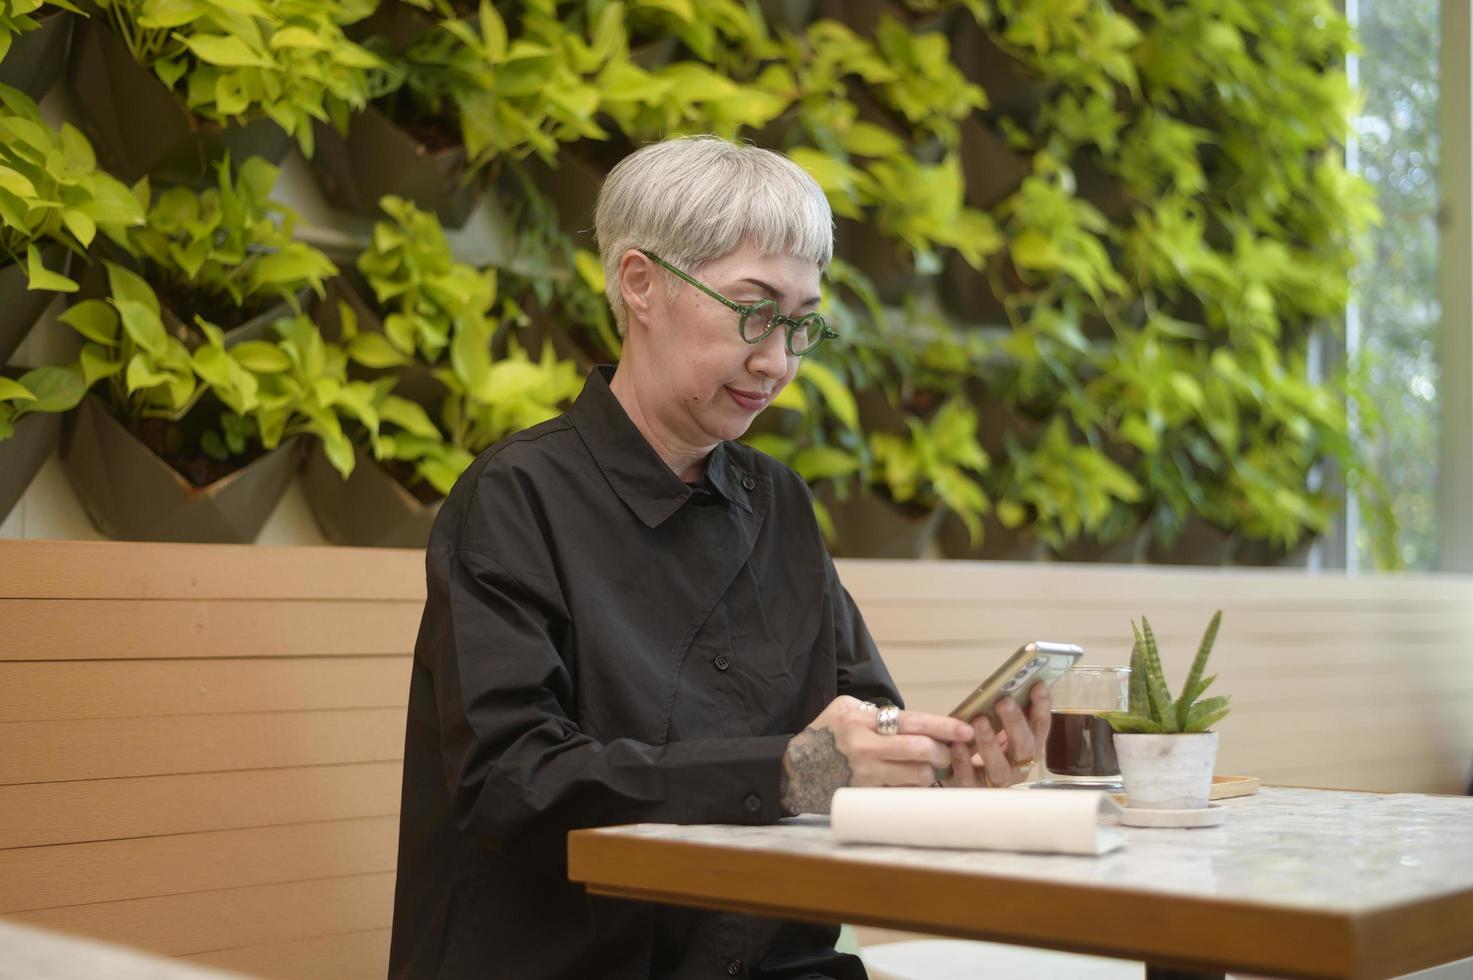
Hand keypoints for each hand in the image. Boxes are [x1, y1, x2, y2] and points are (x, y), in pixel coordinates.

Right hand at [779, 696, 973, 814]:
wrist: (794, 769)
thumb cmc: (824, 735)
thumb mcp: (845, 709)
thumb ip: (879, 713)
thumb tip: (918, 722)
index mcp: (862, 721)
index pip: (913, 722)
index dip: (944, 727)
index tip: (966, 731)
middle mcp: (864, 747)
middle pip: (921, 751)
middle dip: (941, 753)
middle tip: (944, 754)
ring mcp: (865, 774)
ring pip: (916, 776)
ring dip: (929, 773)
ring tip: (927, 769)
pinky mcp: (866, 795)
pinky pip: (903, 794)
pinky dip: (913, 789)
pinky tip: (911, 784)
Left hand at [942, 681, 1051, 788]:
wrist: (960, 777)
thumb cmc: (982, 747)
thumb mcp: (998, 728)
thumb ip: (1005, 712)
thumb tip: (1009, 682)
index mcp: (1028, 748)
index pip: (1041, 727)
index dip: (1042, 707)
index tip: (1038, 686)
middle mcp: (1018, 767)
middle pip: (1024, 746)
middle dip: (1015, 722)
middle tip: (1004, 701)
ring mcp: (996, 781)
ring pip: (999, 766)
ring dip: (990, 742)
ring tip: (979, 720)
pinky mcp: (972, 790)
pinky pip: (968, 777)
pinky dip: (963, 760)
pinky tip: (957, 744)